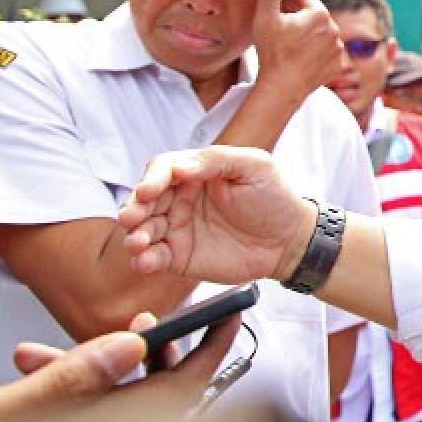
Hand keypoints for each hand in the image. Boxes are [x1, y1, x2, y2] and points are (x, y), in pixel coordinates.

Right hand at [0, 310, 238, 421]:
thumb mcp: (7, 418)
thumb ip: (71, 381)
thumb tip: (130, 346)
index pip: (180, 400)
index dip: (210, 355)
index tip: (228, 315)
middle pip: (156, 398)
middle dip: (151, 353)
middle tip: (147, 320)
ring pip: (117, 400)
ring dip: (96, 364)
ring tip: (69, 341)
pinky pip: (82, 410)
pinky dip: (63, 382)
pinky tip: (28, 361)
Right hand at [119, 147, 314, 284]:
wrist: (289, 240)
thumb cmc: (274, 197)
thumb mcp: (255, 167)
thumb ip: (217, 160)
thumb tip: (180, 167)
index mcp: (195, 172)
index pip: (162, 170)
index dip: (151, 179)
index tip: (148, 191)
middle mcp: (180, 198)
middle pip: (144, 200)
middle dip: (134, 208)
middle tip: (132, 217)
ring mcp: (177, 228)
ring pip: (143, 229)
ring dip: (134, 235)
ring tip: (138, 242)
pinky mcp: (179, 256)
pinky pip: (154, 257)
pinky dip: (144, 259)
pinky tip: (145, 261)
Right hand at [252, 0, 343, 103]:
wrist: (283, 87)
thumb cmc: (273, 52)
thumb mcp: (265, 17)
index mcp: (320, 13)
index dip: (286, 2)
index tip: (277, 15)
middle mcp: (335, 28)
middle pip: (312, 13)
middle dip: (297, 17)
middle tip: (281, 32)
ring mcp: (339, 47)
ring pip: (319, 31)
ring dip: (306, 34)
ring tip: (290, 47)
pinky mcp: (338, 63)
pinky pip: (325, 49)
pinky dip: (314, 51)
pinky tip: (300, 58)